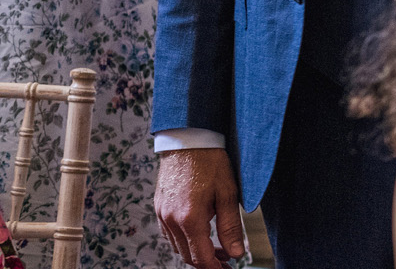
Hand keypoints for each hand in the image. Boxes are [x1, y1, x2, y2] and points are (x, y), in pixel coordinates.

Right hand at [156, 147, 244, 268]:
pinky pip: (170, 234)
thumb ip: (230, 227)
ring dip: (196, 251)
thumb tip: (236, 253)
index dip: (215, 268)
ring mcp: (161, 214)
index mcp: (189, 218)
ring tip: (218, 248)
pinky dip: (185, 239)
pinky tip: (200, 233)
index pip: (200, 257)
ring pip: (177, 246)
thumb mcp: (228, 193)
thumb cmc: (211, 161)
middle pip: (187, 255)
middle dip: (207, 262)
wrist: (188, 139)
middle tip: (227, 260)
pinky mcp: (159, 207)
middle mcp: (170, 220)